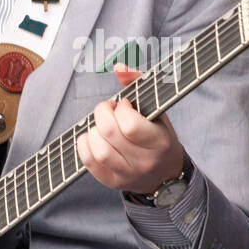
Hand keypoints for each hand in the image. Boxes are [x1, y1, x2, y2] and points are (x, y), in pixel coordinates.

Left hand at [75, 62, 184, 194]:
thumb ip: (139, 83)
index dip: (121, 109)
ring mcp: (128, 174)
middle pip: (110, 134)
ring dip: (93, 131)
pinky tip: (92, 137)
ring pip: (99, 151)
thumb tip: (119, 67)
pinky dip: (84, 145)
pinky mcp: (112, 182)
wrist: (164, 173)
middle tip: (108, 110)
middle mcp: (145, 161)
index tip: (124, 105)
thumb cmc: (159, 135)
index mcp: (160, 142)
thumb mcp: (157, 109)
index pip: (131, 125)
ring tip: (102, 126)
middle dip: (102, 113)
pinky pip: (89, 163)